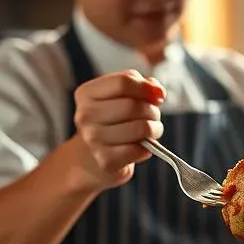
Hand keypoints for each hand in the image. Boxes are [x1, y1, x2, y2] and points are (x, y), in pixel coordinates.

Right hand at [72, 69, 165, 188]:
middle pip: (133, 106)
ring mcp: (93, 139)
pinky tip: (140, 147)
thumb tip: (158, 91)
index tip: (157, 95)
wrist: (91, 156)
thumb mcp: (122, 96)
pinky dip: (146, 148)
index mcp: (87, 94)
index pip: (123, 82)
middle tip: (153, 116)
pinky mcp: (105, 160)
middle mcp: (85, 115)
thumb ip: (142, 86)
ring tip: (150, 131)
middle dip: (152, 111)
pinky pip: (138, 150)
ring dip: (154, 129)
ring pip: (140, 128)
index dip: (146, 88)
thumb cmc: (113, 120)